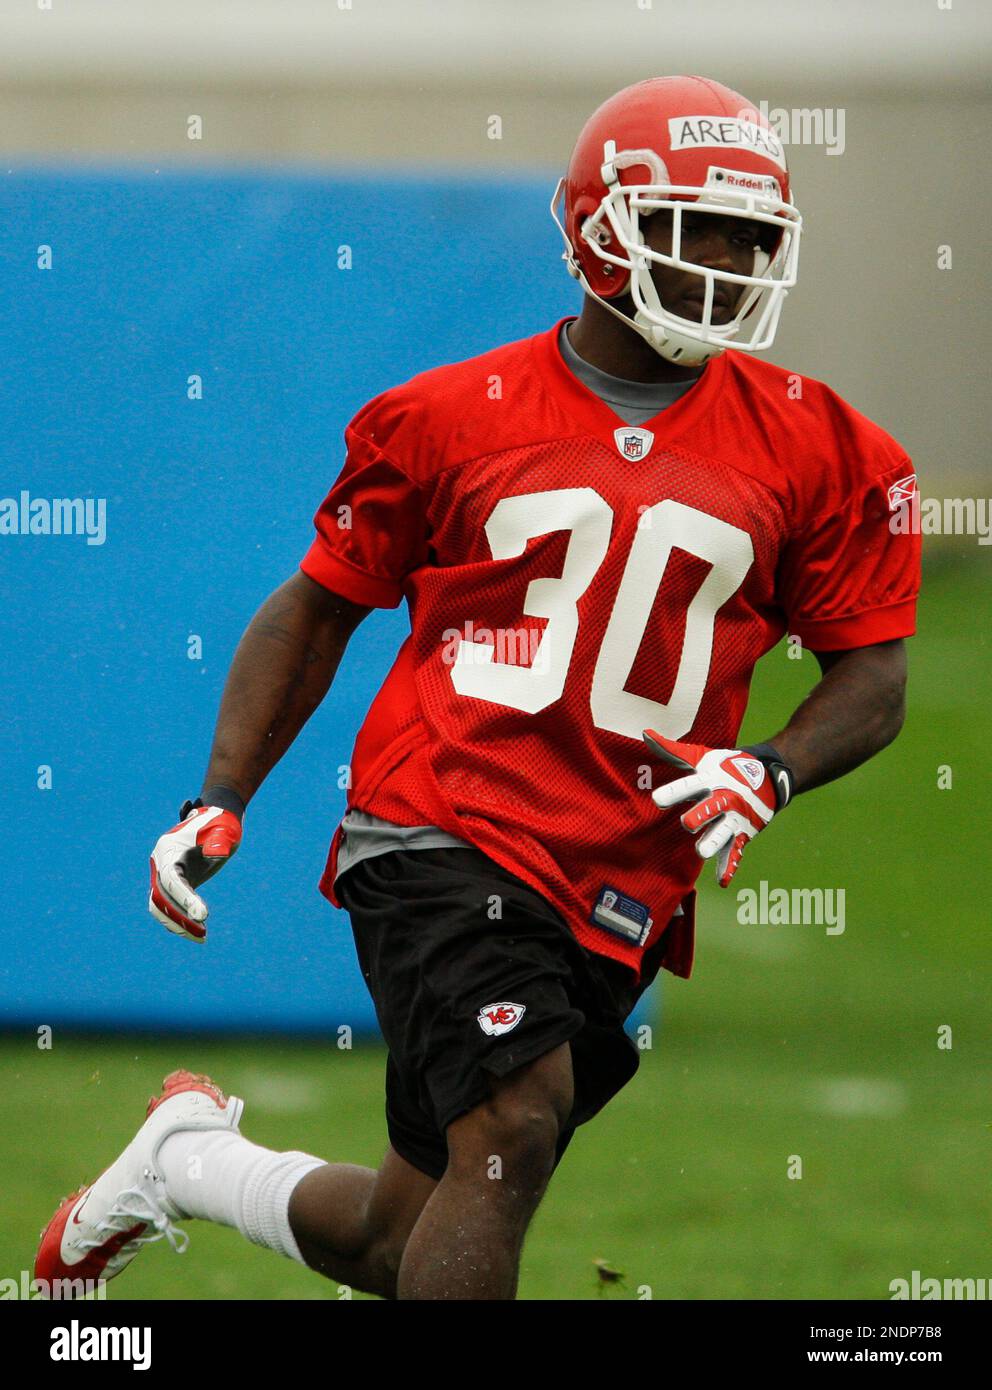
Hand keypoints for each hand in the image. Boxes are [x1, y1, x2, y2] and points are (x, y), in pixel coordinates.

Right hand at [148, 801, 241, 941]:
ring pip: (160, 906)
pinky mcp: (175, 883)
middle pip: (160, 897)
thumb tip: (215, 856)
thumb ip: (219, 841)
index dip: (184, 899)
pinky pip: (169, 905)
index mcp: (168, 849)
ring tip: (202, 938)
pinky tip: (198, 932)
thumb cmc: (221, 823)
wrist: (217, 819)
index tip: (203, 916)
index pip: (171, 880)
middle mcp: (161, 863)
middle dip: (178, 917)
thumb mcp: (224, 829)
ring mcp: (165, 873)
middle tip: (202, 933)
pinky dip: (180, 919)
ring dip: (177, 924)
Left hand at [643, 730, 783, 887]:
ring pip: (723, 833)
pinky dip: (730, 867)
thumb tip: (645, 734)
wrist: (767, 776)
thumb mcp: (700, 756)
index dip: (674, 792)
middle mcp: (724, 799)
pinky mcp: (743, 834)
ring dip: (714, 842)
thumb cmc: (725, 766)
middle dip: (699, 816)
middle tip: (687, 823)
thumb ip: (671, 750)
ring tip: (702, 852)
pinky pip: (736, 853)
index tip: (658, 799)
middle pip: (710, 810)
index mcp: (710, 780)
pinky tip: (721, 881)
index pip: (690, 786)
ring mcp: (735, 818)